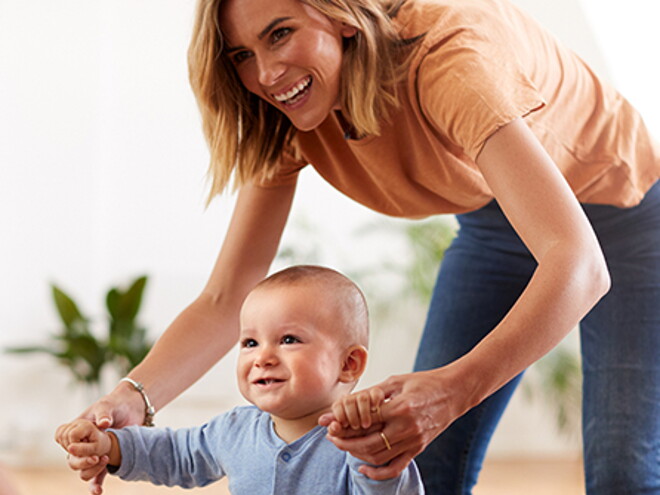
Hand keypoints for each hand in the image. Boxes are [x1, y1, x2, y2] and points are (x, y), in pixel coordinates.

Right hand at [54, 382, 145, 493]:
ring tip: (101, 465)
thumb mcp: (107, 405)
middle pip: (71, 456)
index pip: (62, 437)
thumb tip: (104, 423)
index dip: (69, 442)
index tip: (79, 441)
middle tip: (95, 457)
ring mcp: (92, 451)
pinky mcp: (104, 458)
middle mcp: (82, 441)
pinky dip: (96, 484)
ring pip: (81, 467)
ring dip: (89, 470)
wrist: (133, 410)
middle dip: (81, 459)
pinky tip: (98, 491)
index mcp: (77, 427)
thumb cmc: (115, 404)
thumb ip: (104, 413)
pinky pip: (96, 474)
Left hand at [320, 368, 471, 479]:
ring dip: (356, 454)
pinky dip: (378, 472)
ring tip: (343, 445)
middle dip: (345, 442)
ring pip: (379, 457)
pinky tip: (363, 468)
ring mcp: (414, 441)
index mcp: (400, 407)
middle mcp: (407, 427)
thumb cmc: (424, 382)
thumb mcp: (396, 381)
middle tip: (331, 436)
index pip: (364, 420)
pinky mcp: (419, 448)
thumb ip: (371, 393)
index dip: (344, 422)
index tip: (331, 422)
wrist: (454, 392)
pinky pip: (396, 467)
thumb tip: (345, 402)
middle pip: (368, 443)